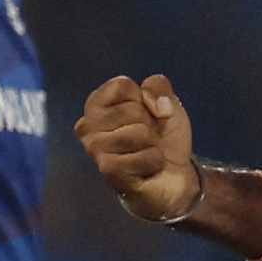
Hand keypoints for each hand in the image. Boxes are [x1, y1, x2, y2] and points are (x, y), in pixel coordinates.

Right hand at [75, 74, 200, 221]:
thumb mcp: (165, 100)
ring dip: (153, 145)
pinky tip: (146, 169)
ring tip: (145, 152)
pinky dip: (155, 162)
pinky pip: (145, 157)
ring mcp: (95, 150)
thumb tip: (160, 109)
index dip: (144, 98)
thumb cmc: (162, 134)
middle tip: (147, 138)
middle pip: (132, 111)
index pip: (121, 86)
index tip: (146, 113)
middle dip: (150, 125)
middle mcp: (87, 126)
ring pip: (139, 134)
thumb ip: (158, 86)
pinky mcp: (108, 172)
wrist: (174, 173)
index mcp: (96, 103)